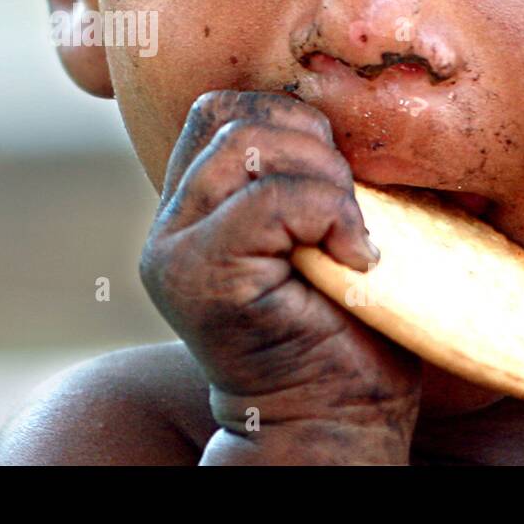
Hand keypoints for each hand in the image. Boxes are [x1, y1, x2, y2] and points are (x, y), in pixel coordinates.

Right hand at [139, 90, 421, 463]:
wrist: (333, 422)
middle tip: (349, 209)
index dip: (291, 122)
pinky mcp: (197, 277)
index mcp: (193, 209)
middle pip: (230, 114)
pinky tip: (356, 258)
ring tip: (350, 235)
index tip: (339, 183)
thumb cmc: (346, 329)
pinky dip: (331, 214)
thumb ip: (302, 175)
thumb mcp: (321, 232)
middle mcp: (168, 226)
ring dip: (325, 179)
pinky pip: (270, 199)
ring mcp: (173, 251)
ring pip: (248, 145)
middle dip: (311, 142)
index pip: (223, 110)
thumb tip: (338, 100)